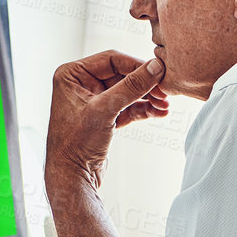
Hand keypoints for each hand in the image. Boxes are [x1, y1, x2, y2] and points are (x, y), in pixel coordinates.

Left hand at [46, 50, 167, 191]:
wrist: (72, 177)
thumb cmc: (75, 143)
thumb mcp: (105, 109)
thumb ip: (132, 86)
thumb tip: (156, 67)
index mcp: (72, 75)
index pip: (112, 59)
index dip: (137, 66)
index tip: (159, 73)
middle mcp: (81, 84)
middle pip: (122, 75)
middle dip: (145, 85)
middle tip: (165, 92)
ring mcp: (93, 101)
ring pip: (128, 91)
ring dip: (147, 98)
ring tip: (165, 105)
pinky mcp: (104, 117)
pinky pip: (128, 106)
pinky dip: (143, 109)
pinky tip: (159, 113)